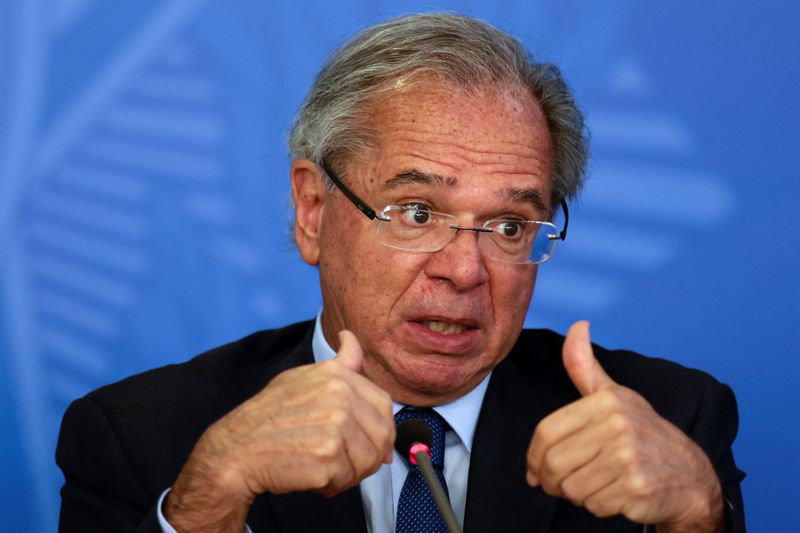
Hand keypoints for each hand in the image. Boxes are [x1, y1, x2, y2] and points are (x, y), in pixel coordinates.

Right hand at [164, 330, 394, 531]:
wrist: (237, 450)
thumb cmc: (269, 417)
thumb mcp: (302, 377)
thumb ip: (338, 363)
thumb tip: (351, 339)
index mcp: (337, 376)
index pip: (383, 404)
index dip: (381, 428)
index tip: (371, 442)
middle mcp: (339, 397)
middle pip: (382, 435)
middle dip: (370, 454)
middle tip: (345, 461)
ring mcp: (335, 427)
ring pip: (369, 460)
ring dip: (350, 472)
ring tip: (324, 467)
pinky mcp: (328, 458)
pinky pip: (348, 479)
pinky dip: (333, 485)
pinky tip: (312, 476)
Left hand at [526, 322, 724, 531]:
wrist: (690, 474)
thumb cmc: (644, 433)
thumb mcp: (614, 395)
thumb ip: (585, 366)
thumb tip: (578, 326)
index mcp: (606, 402)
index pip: (546, 433)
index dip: (533, 457)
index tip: (535, 469)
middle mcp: (617, 427)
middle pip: (554, 463)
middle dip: (550, 480)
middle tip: (557, 484)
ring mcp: (628, 458)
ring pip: (570, 488)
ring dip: (573, 494)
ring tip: (591, 485)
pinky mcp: (636, 489)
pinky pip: (593, 505)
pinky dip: (596, 506)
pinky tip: (611, 494)